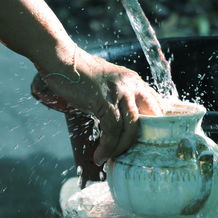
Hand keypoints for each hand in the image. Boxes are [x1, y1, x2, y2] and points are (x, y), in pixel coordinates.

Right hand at [40, 47, 162, 165]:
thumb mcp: (106, 81)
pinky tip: (100, 155)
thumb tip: (117, 117)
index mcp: (133, 81)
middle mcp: (131, 85)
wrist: (61, 59)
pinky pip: (112, 130)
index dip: (154, 125)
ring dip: (121, 148)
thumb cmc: (79, 71)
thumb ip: (116, 95)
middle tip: (129, 153)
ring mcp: (119, 92)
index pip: (155, 105)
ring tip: (110, 158)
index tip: (146, 141)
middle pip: (148, 119)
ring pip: (131, 128)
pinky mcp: (104, 101)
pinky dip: (107, 147)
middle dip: (141, 140)